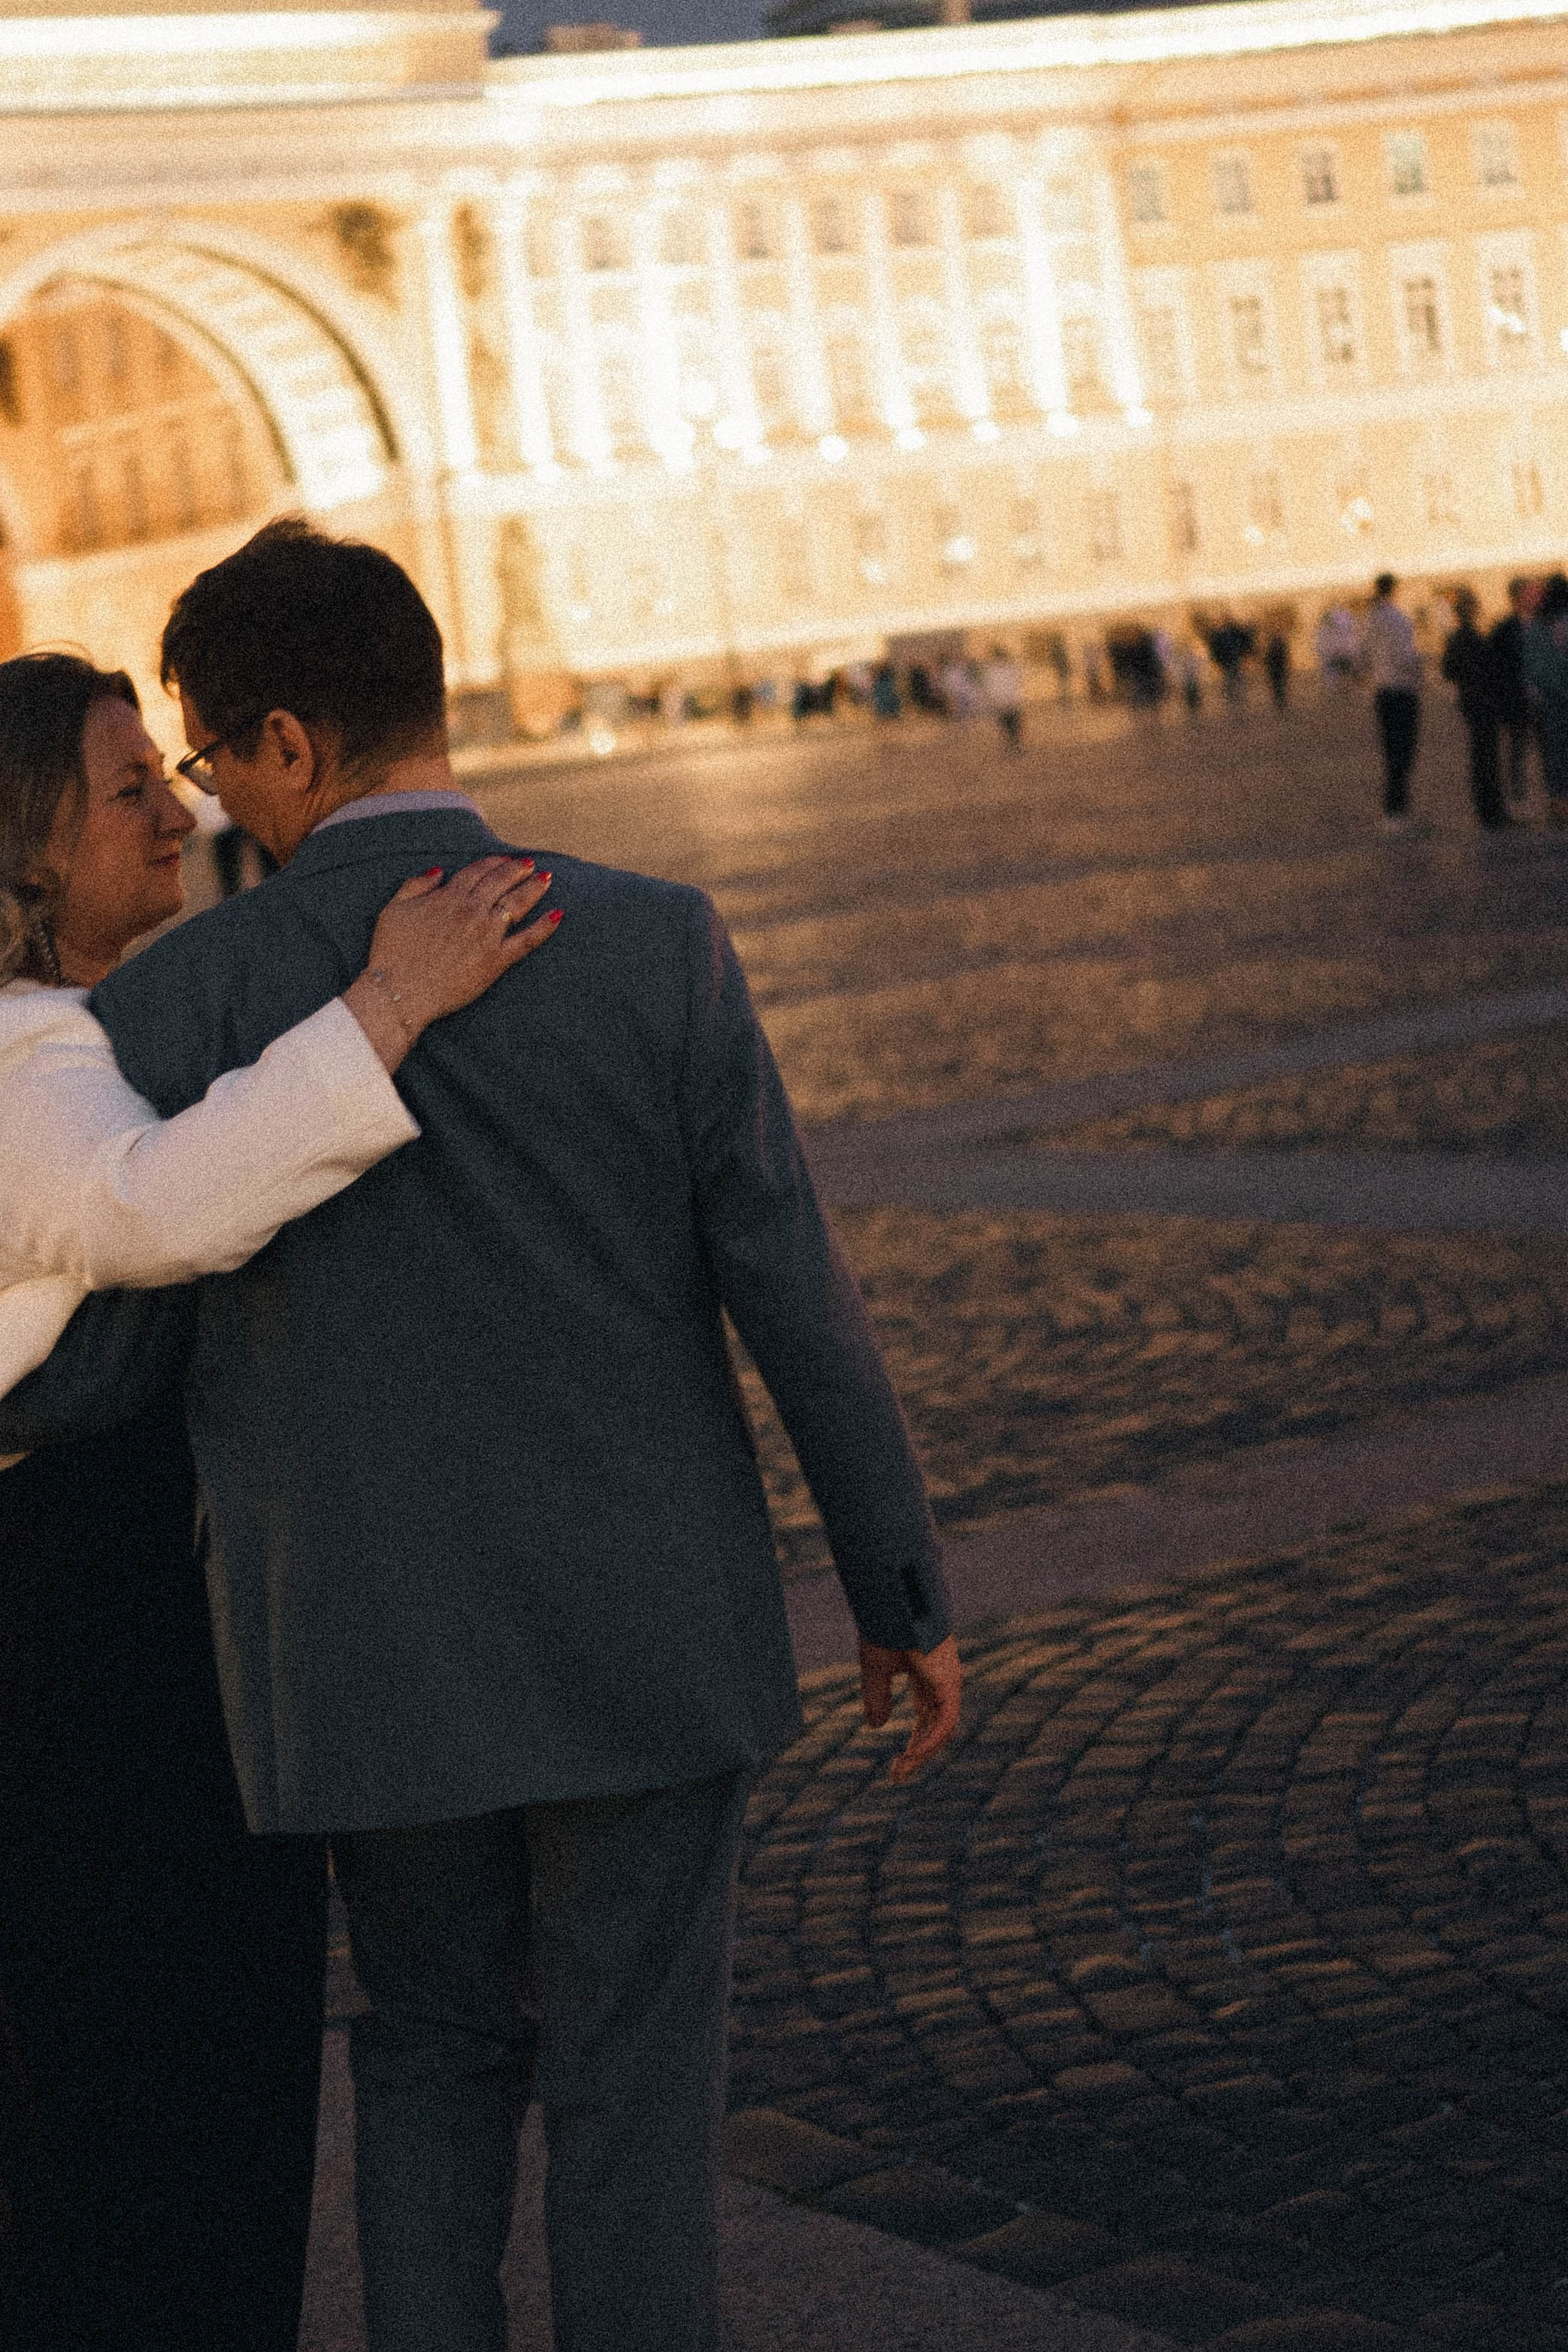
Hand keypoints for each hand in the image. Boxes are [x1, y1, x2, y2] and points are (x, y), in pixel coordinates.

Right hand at [345, 856, 558, 1071]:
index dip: (493, 863)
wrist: (399, 991)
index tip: (504, 859)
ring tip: (546, 878)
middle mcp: (471, 911)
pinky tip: (559, 914)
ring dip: (534, 888)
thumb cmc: (391, 952)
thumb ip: (416, 885)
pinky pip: (527, 940)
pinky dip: (545, 926)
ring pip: (517, 904)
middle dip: (517, 870)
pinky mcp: (496, 960)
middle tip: (530, 864)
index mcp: (447, 897)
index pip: (477, 871)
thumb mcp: (393, 909)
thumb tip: (440, 870)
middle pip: (500, 882)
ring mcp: (486, 935)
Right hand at [858, 1633, 960, 1782]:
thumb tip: (877, 1726)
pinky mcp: (948, 1682)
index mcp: (929, 1678)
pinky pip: (944, 1720)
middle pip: (935, 1730)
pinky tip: (912, 1754)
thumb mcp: (875, 1668)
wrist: (892, 1602)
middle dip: (916, 1755)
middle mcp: (943, 1683)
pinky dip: (930, 1740)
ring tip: (900, 1771)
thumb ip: (876, 1696)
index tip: (896, 1769)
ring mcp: (948, 1682)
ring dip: (922, 1752)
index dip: (913, 1745)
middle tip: (897, 1777)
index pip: (926, 1721)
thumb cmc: (886, 1626)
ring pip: (942, 1729)